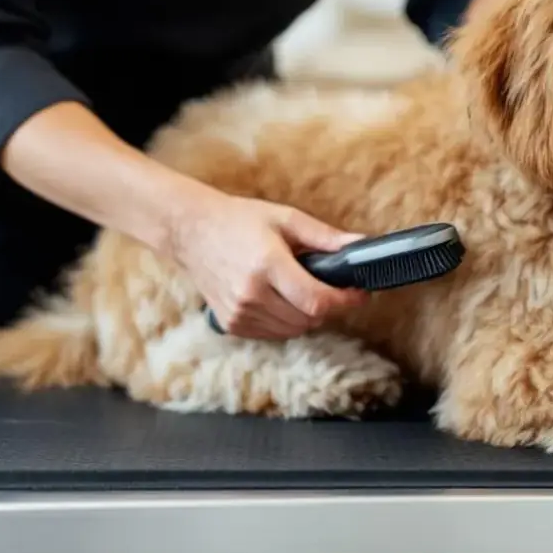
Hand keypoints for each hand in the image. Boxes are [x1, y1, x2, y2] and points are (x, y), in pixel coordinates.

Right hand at [169, 190, 368, 339]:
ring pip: (294, 330)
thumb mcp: (286, 219)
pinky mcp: (231, 324)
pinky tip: (280, 298)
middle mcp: (251, 294)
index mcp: (267, 264)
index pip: (317, 301)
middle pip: (309, 318)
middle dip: (328, 305)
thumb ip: (325, 237)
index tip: (360, 293)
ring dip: (307, 315)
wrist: (191, 232)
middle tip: (330, 286)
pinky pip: (274, 333)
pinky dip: (286, 321)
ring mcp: (239, 313)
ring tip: (301, 289)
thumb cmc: (239, 221)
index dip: (345, 301)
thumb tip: (362, 246)